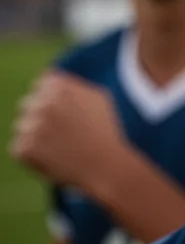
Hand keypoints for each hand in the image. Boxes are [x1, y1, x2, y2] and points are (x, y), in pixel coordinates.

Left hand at [10, 71, 130, 195]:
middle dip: (42, 117)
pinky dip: (33, 154)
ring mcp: (31, 125)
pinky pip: (20, 147)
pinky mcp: (24, 147)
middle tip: (65, 133)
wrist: (106, 165)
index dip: (52, 100)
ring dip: (36, 136)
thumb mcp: (98, 98)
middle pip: (28, 105)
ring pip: (22, 126)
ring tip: (62, 146)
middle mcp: (43, 102)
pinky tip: (55, 157)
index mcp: (60, 86)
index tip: (66, 115)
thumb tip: (49, 78)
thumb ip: (72, 85)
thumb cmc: (104, 132)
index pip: (40, 86)